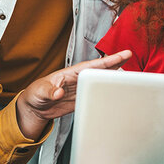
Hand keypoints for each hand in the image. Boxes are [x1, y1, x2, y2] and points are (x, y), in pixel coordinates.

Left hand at [15, 50, 131, 138]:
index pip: (92, 66)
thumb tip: (59, 92)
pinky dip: (107, 95)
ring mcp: (80, 89)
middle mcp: (78, 79)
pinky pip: (96, 96)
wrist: (34, 108)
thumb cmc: (35, 94)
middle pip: (100, 70)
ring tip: (129, 74)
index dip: (107, 60)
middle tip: (129, 56)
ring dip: (113, 79)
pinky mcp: (81, 100)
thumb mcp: (40, 92)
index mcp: (70, 73)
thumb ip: (50, 92)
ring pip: (100, 83)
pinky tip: (116, 94)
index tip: (120, 55)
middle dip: (114, 63)